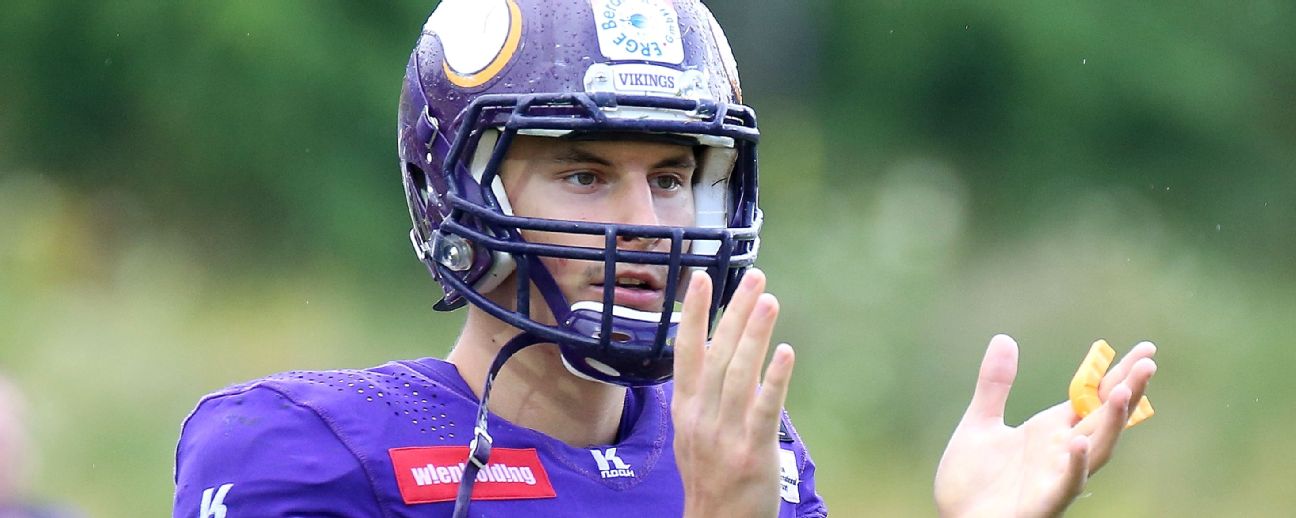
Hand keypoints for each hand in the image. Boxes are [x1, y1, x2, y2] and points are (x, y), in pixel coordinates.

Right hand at [672, 269, 795, 517]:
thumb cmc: (710, 475)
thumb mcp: (695, 431)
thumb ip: (708, 392)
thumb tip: (724, 349)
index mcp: (686, 408)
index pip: (687, 351)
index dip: (695, 313)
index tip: (702, 277)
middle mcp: (701, 416)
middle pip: (717, 354)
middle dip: (735, 312)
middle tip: (754, 277)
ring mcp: (725, 433)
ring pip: (739, 374)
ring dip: (754, 334)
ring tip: (768, 301)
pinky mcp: (753, 451)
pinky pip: (764, 409)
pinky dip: (774, 379)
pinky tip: (785, 353)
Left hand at [934, 334, 1157, 516]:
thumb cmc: (972, 480)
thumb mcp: (980, 422)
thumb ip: (994, 384)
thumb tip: (1004, 338)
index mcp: (1051, 431)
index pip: (1092, 399)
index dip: (1117, 375)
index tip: (1145, 349)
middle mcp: (1061, 452)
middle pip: (1104, 419)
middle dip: (1127, 391)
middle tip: (1148, 362)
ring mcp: (1055, 477)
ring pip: (1096, 449)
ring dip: (1111, 423)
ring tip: (1123, 392)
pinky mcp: (1042, 503)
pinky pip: (1066, 484)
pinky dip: (1076, 464)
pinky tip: (1080, 442)